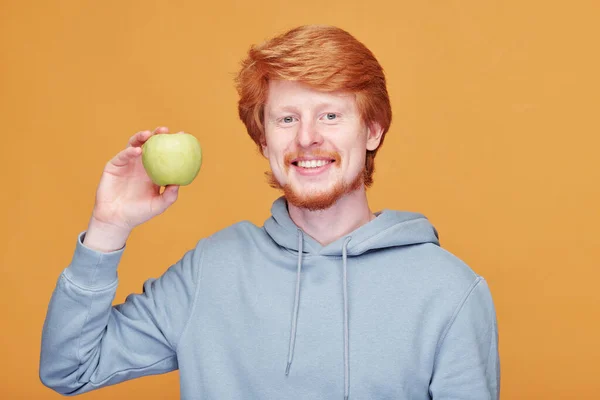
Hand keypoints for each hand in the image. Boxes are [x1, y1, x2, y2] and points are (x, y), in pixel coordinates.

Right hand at [83, 127, 179, 251]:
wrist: (116, 219)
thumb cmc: (138, 213)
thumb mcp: (158, 206)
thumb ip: (169, 196)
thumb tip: (178, 184)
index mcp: (154, 171)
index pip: (164, 154)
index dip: (172, 144)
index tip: (182, 135)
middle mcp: (141, 164)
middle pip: (150, 145)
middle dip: (157, 135)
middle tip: (165, 130)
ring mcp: (127, 163)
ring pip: (134, 145)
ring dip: (141, 137)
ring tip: (149, 135)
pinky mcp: (114, 166)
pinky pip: (122, 156)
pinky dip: (129, 151)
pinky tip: (137, 151)